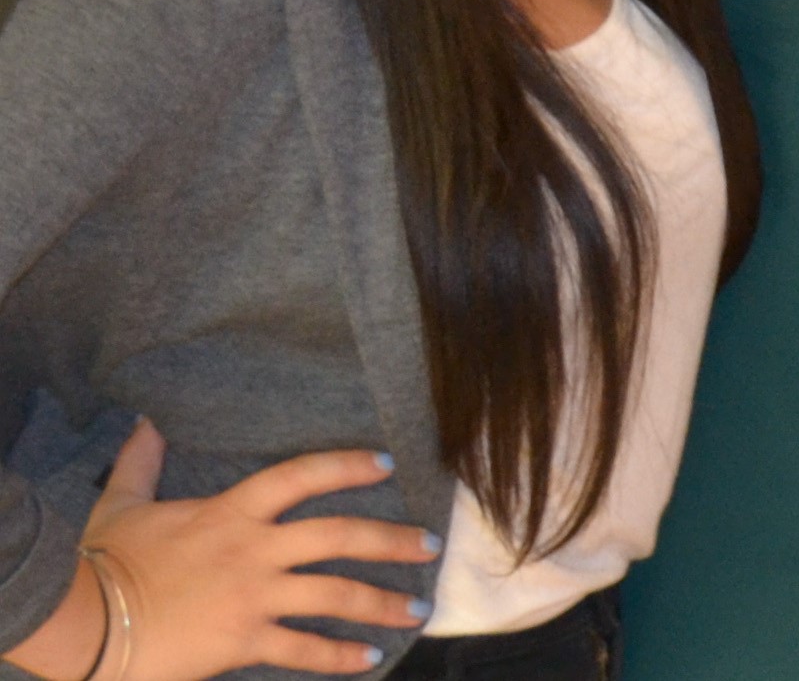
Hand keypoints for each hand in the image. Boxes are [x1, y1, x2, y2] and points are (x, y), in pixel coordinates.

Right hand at [52, 422, 432, 679]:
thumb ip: (142, 463)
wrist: (84, 623)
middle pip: (340, 536)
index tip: (387, 463)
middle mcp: (253, 550)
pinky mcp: (244, 640)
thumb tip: (148, 424)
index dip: (347, 465)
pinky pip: (304, 648)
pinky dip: (340, 656)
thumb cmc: (102, 563)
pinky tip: (369, 658)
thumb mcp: (122, 504)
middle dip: (392, 539)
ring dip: (384, 602)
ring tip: (419, 610)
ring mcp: (253, 596)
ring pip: (337, 595)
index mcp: (230, 512)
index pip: (300, 476)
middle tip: (431, 544)